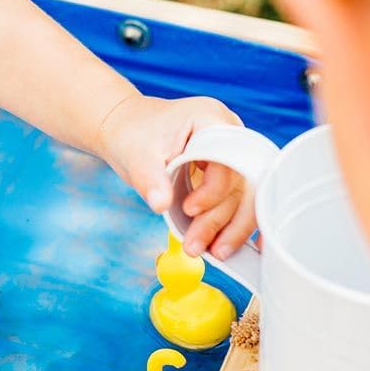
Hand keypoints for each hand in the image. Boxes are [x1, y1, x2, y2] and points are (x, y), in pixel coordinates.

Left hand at [95, 92, 255, 256]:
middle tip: (206, 249)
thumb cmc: (132, 135)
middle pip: (243, 182)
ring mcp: (231, 150)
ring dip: (228, 228)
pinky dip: (231, 223)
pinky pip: (237, 198)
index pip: (228, 160)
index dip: (213, 191)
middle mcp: (229, 132)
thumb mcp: (136, 156)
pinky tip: (229, 245)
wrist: (125, 126)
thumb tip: (160, 205)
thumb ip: (150, 180)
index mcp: (210, 119)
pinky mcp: (227, 168)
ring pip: (243, 195)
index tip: (188, 209)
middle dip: (225, 220)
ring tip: (206, 251)